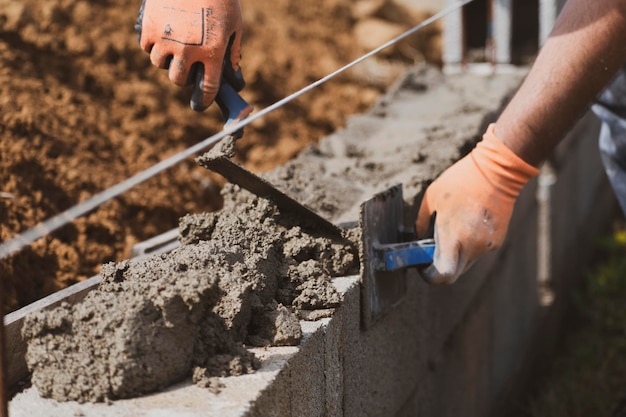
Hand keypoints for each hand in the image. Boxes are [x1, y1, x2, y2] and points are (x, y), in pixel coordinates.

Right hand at [135, 0, 244, 110]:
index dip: (204, 99)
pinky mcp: (148, 27)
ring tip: (174, 47)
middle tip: (186, 69)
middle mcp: (187, 50)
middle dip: (183, 77)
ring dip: (167, 60)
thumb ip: (233, 51)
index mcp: (212, 52)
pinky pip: (147, 47)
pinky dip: (153, 44)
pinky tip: (162, 35)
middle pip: (178, 80)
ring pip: (160, 64)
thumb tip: (233, 75)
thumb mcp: (235, 24)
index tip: (201, 103)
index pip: (207, 88)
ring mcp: (165, 39)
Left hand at [416, 124, 538, 283]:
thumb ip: (421, 223)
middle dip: (440, 268)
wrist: (497, 172)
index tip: (422, 266)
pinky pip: (478, 252)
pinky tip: (467, 225)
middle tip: (432, 253)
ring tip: (451, 232)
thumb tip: (419, 239)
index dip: (430, 276)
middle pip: (453, 274)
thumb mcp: (431, 198)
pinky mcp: (497, 241)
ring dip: (455, 256)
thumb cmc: (460, 182)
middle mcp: (472, 246)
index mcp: (453, 237)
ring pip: (465, 264)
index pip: (443, 275)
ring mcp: (486, 245)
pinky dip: (469, 246)